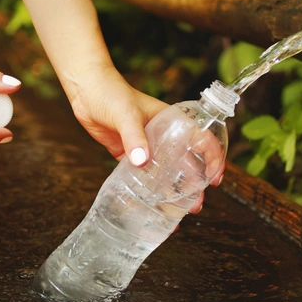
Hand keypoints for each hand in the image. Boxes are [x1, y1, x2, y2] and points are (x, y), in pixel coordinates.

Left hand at [67, 66, 223, 214]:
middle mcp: (163, 135)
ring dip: (174, 190)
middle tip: (195, 203)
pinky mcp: (129, 153)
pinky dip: (149, 188)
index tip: (214, 178)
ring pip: (166, 171)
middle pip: (186, 161)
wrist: (86, 90)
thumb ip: (134, 138)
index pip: (201, 138)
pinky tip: (152, 203)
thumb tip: (142, 163)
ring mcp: (146, 145)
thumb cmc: (110, 93)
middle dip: (195, 183)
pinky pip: (143, 174)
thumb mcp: (126, 115)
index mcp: (172, 121)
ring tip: (179, 211)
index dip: (213, 158)